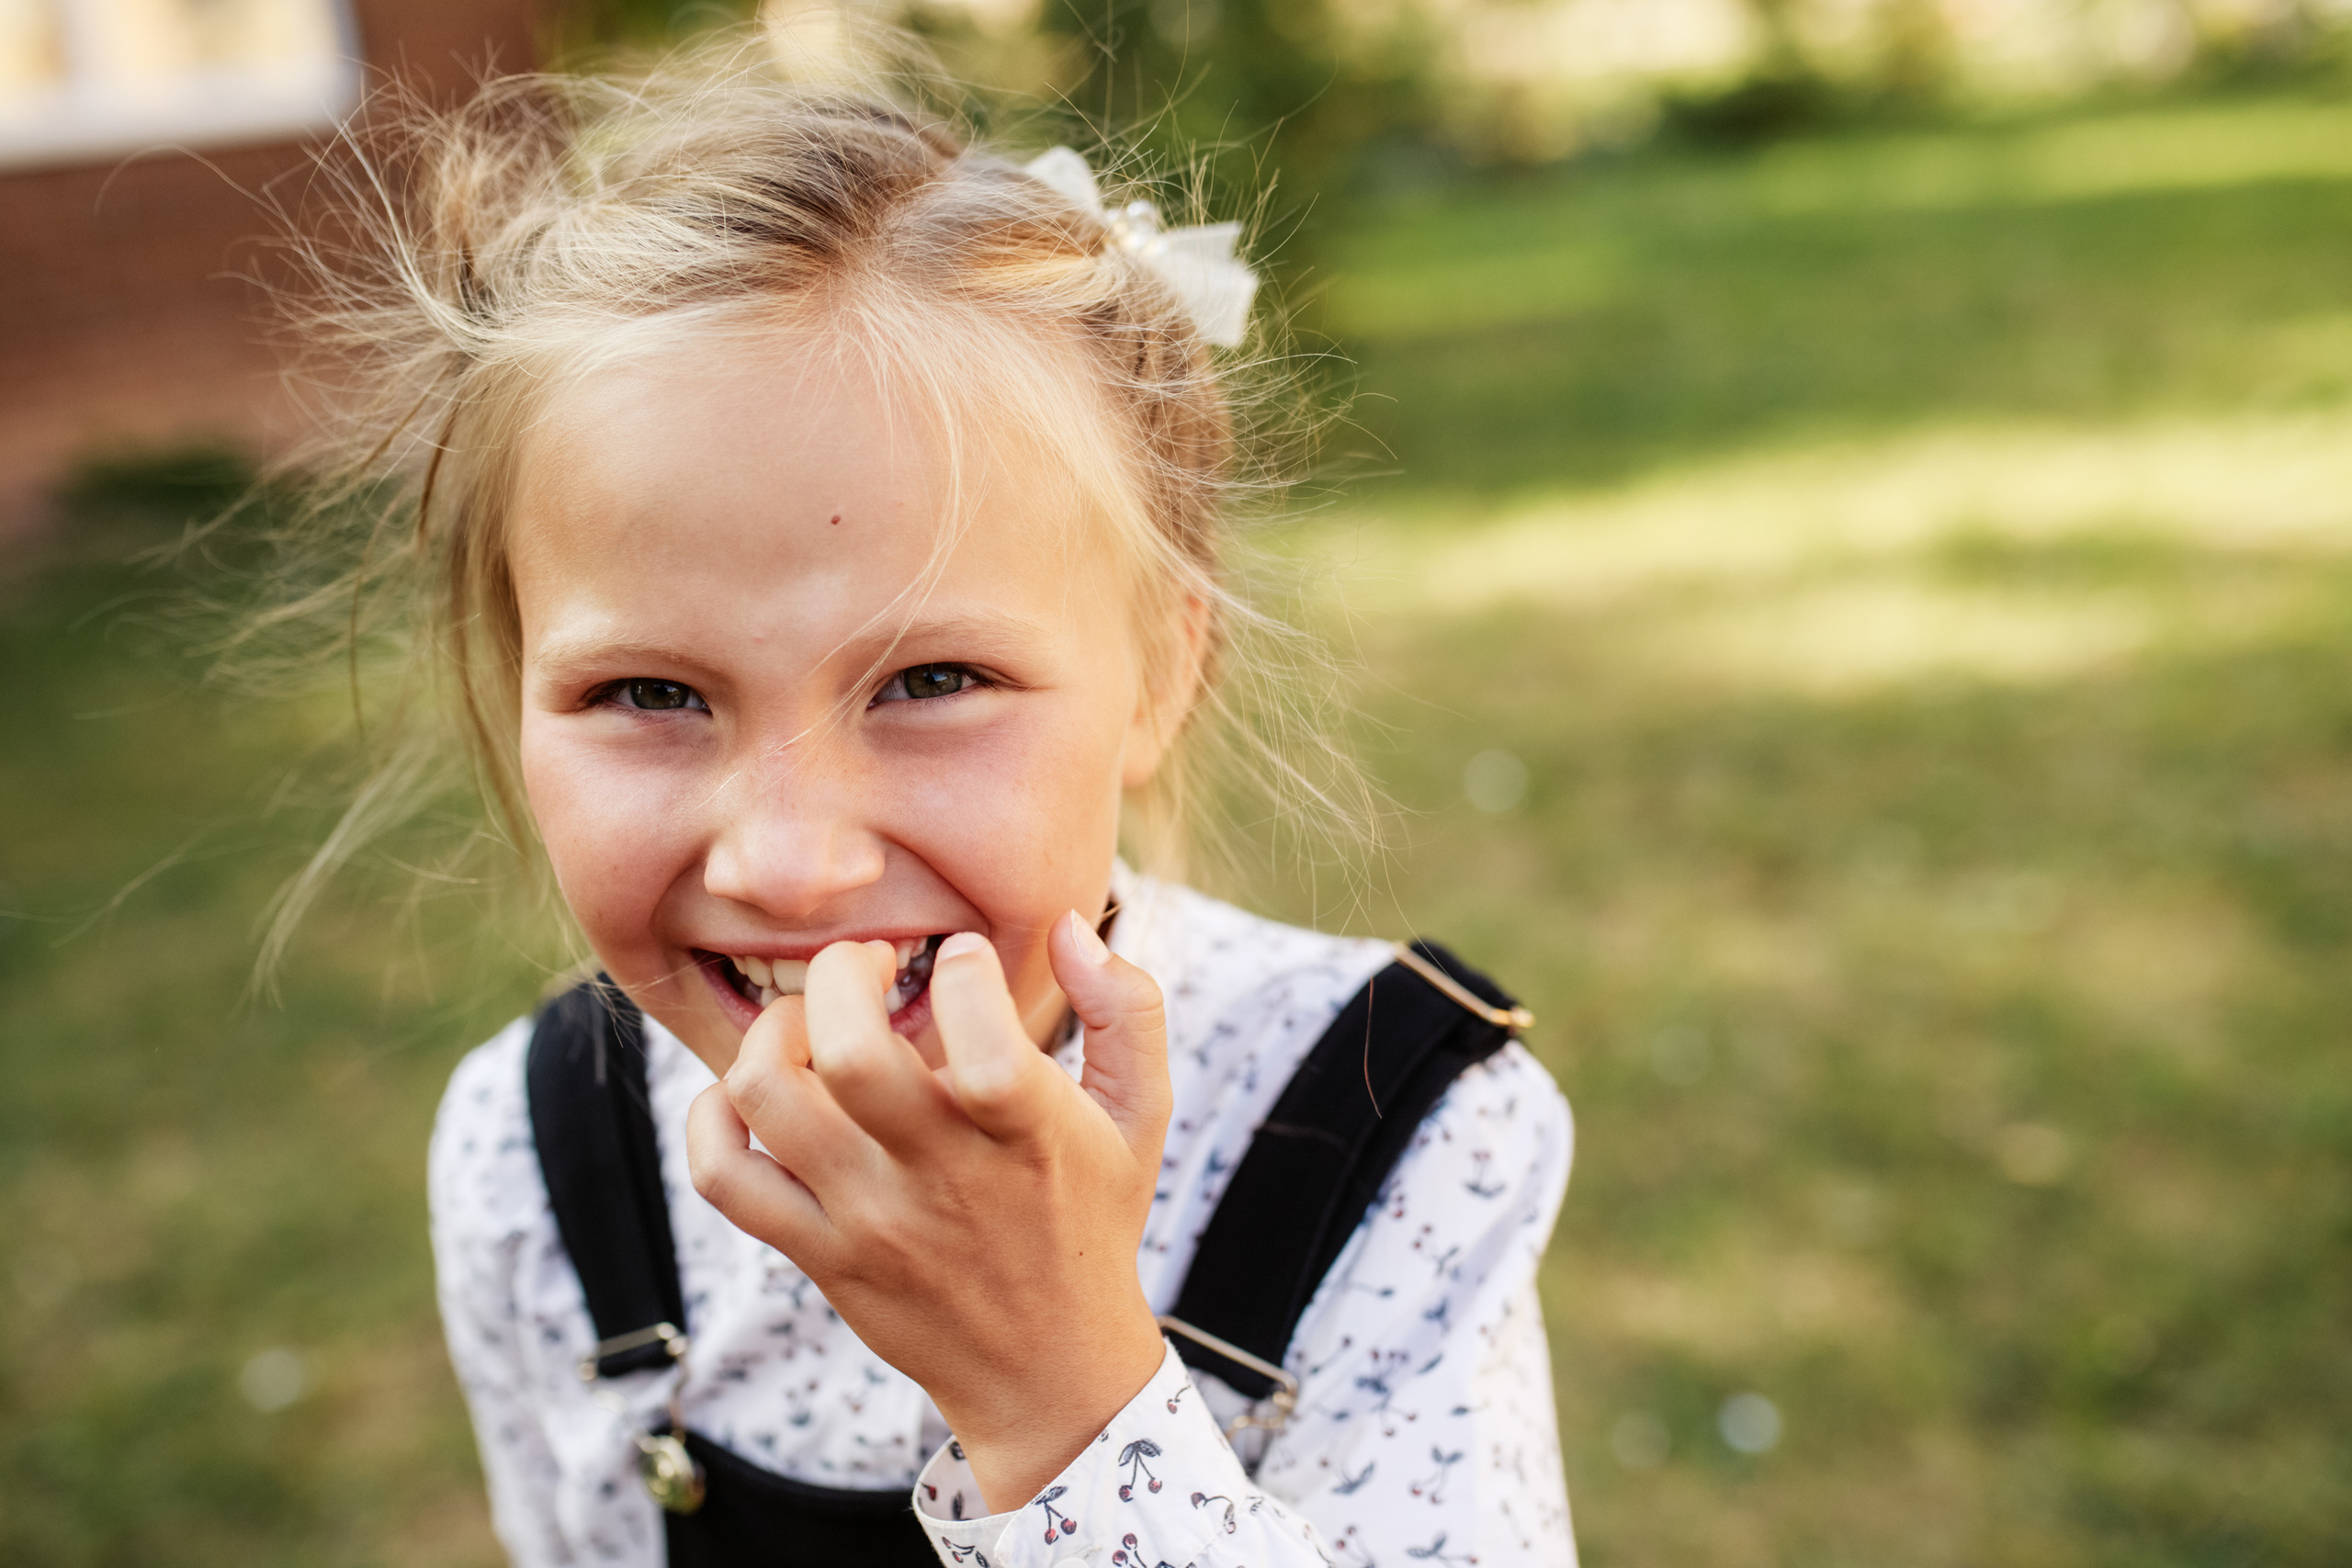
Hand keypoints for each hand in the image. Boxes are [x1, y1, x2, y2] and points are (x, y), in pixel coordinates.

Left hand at [685, 911, 1172, 1512]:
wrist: (1046, 1371)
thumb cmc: (1091, 1218)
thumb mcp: (1142, 1114)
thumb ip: (1127, 1009)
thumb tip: (1069, 924)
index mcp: (1028, 1137)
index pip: (983, 1041)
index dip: (966, 969)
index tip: (966, 959)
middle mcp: (942, 1179)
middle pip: (850, 1055)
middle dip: (842, 975)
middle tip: (866, 967)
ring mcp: (868, 1221)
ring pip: (770, 1099)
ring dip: (774, 1031)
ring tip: (811, 1025)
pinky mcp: (818, 1253)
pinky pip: (724, 1176)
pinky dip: (711, 1116)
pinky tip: (754, 1093)